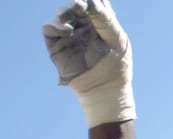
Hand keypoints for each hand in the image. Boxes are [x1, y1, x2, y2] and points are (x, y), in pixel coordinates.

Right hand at [43, 0, 134, 126]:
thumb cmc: (115, 66)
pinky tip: (67, 31)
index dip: (94, 1)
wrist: (104, 90)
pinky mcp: (56, 44)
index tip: (94, 5)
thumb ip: (105, 19)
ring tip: (72, 21)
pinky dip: (56, 25)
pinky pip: (50, 27)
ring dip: (67, 12)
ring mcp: (70, 34)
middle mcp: (85, 27)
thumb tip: (89, 1)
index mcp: (102, 24)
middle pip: (77, 5)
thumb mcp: (116, 40)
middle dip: (78, 4)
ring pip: (63, 13)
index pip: (96, 3)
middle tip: (80, 6)